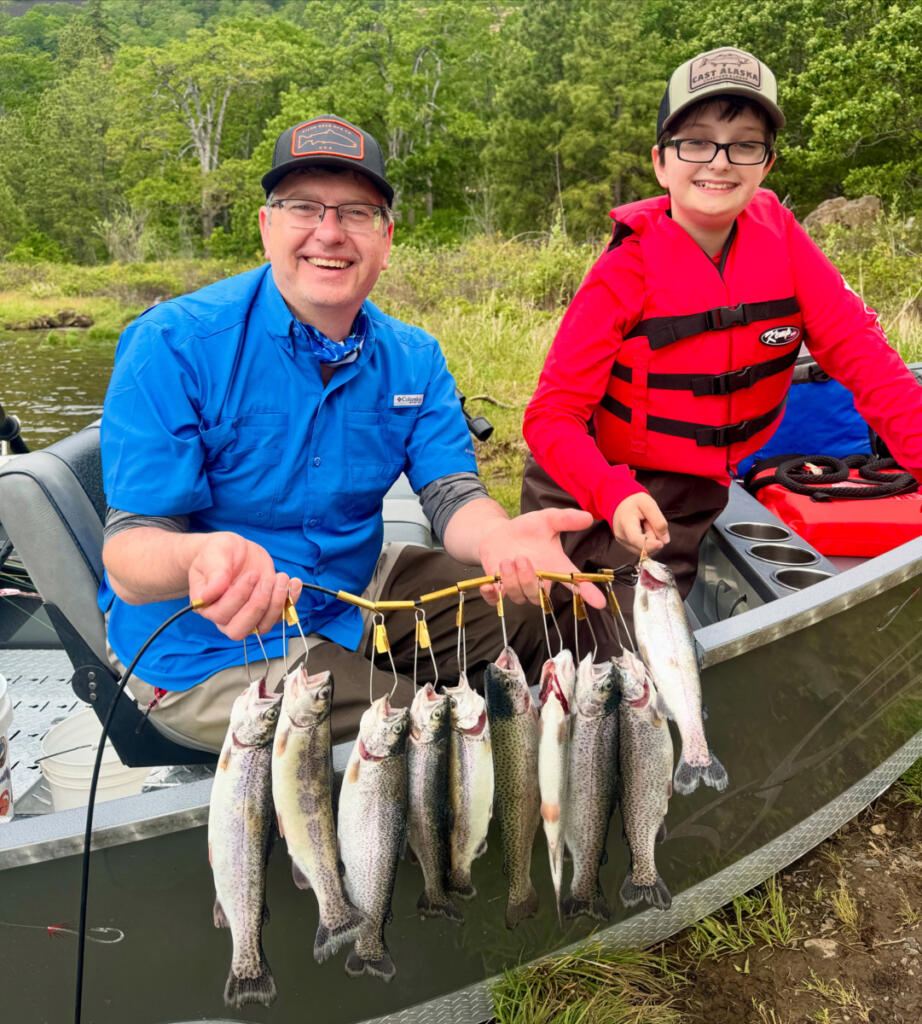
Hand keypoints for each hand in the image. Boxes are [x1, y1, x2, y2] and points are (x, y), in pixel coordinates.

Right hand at [187, 532, 302, 641]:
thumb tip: (209, 594)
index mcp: (206, 605)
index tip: (252, 574)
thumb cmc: (220, 552)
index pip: (221, 614)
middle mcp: (224, 617)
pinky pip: (280, 617)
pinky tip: (293, 583)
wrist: (235, 551)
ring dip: (276, 603)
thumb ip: (214, 572)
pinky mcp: (266, 611)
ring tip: (281, 577)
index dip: (239, 597)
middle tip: (268, 580)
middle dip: (258, 605)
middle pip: (239, 630)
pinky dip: (290, 601)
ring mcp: (247, 617)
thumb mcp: (215, 553)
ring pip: (262, 627)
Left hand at [477, 507, 605, 609]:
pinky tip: (488, 584)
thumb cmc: (527, 529)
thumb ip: (565, 519)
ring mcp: (519, 587)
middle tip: (522, 558)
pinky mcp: (499, 588)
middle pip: (540, 597)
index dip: (588, 593)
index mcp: (555, 567)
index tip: (599, 602)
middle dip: (530, 580)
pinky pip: (496, 601)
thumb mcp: (546, 520)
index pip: (575, 583)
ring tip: (507, 560)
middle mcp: (539, 581)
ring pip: (519, 597)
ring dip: (512, 580)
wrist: (499, 533)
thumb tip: (588, 517)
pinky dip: (492, 595)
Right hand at [612, 493, 669, 557]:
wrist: (621, 504)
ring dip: (651, 539)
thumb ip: (658, 521)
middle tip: (649, 521)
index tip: (661, 544)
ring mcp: (623, 542)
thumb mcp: (649, 504)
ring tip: (645, 525)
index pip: (635, 539)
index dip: (649, 544)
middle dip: (654, 537)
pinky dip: (648, 542)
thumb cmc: (635, 502)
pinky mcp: (627, 546)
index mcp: (625, 523)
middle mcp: (621, 536)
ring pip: (645, 550)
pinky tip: (643, 531)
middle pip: (644, 547)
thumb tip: (665, 540)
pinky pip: (643, 550)